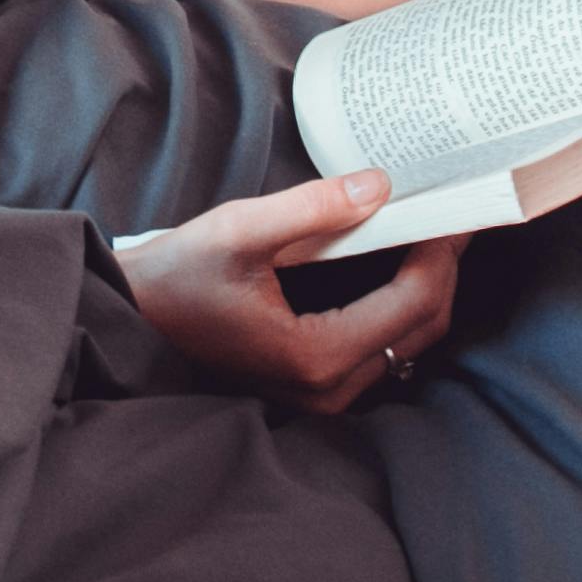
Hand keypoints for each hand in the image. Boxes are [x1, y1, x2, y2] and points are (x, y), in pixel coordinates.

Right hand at [116, 171, 465, 413]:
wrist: (129, 318)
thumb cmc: (173, 277)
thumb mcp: (238, 231)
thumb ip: (313, 208)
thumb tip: (381, 186)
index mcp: (318, 355)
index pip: (416, 303)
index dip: (443, 253)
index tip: (452, 208)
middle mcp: (330, 388)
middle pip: (424, 326)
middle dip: (443, 269)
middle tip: (451, 214)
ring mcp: (324, 395)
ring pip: (409, 340)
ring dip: (425, 287)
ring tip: (428, 233)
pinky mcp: (315, 386)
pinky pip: (383, 346)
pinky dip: (401, 305)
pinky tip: (396, 265)